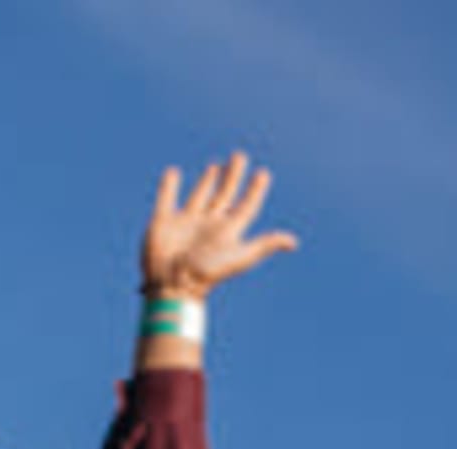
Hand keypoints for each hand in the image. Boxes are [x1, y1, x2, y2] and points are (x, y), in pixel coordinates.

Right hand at [142, 152, 297, 301]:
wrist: (172, 285)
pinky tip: (173, 173)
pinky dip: (168, 186)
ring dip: (208, 181)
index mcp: (227, 231)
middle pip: (225, 196)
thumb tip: (293, 242)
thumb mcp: (239, 257)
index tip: (263, 174)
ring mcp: (186, 222)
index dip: (255, 191)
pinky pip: (166, 198)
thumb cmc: (207, 273)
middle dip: (233, 177)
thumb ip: (264, 245)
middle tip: (240, 156)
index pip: (246, 207)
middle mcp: (208, 225)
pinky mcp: (163, 222)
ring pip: (200, 195)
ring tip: (216, 165)